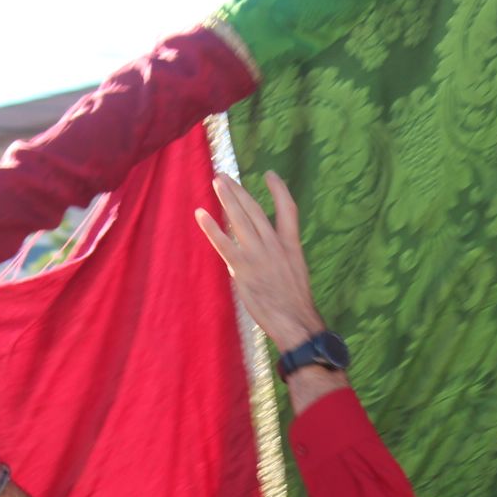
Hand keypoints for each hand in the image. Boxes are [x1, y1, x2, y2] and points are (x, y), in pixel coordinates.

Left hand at [196, 171, 325, 351]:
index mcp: (291, 245)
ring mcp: (258, 256)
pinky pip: (224, 244)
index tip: (270, 174)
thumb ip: (279, 256)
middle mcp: (274, 245)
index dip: (279, 189)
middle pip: (254, 209)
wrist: (295, 322)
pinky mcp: (243, 269)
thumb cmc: (295, 303)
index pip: (288, 208)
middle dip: (239, 190)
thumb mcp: (295, 271)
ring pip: (240, 219)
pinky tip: (200, 214)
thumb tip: (264, 252)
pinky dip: (211, 228)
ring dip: (226, 198)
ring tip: (216, 181)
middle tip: (224, 175)